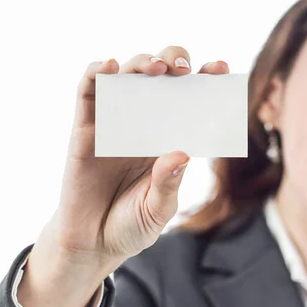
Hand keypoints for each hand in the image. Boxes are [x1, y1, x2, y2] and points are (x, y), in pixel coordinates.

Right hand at [50, 46, 228, 267]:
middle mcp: (144, 126)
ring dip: (142, 62)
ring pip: (127, 77)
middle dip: (174, 63)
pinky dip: (95, 72)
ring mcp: (114, 124)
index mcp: (169, 141)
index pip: (190, 103)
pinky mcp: (85, 130)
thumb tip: (180, 155)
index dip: (206, 82)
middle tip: (183, 70)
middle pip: (160, 79)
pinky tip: (109, 66)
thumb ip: (168, 185)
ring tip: (156, 67)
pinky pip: (88, 92)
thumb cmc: (131, 226)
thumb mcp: (157, 210)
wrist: (92, 244)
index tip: (222, 68)